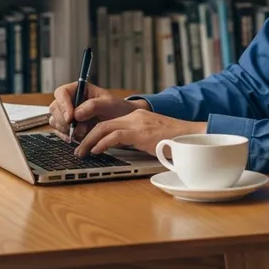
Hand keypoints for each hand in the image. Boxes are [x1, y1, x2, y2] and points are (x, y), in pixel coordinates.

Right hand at [48, 81, 149, 142]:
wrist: (121, 123)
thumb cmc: (117, 109)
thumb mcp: (109, 104)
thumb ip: (93, 106)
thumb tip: (77, 114)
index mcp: (79, 89)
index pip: (61, 93)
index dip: (63, 104)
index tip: (71, 117)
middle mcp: (70, 101)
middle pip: (55, 108)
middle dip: (64, 120)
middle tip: (79, 128)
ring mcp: (67, 114)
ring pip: (55, 121)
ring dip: (66, 130)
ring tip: (83, 132)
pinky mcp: (68, 127)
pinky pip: (59, 132)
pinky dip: (66, 136)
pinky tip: (76, 139)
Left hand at [73, 109, 206, 157]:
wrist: (191, 137)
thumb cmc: (174, 141)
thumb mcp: (151, 137)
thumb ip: (137, 138)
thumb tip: (120, 147)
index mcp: (137, 117)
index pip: (109, 121)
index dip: (94, 131)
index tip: (85, 142)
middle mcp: (135, 117)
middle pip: (103, 123)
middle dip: (86, 136)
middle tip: (77, 148)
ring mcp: (138, 123)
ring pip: (105, 128)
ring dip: (89, 141)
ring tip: (82, 152)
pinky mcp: (140, 132)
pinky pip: (115, 135)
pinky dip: (102, 143)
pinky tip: (96, 150)